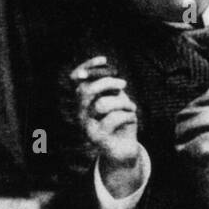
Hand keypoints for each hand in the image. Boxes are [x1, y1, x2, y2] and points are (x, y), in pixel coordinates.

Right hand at [70, 57, 139, 183]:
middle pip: (86, 91)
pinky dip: (128, 115)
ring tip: (131, 107)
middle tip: (124, 84)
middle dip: (107, 83)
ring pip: (102, 104)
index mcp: (83, 102)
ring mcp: (86, 127)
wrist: (124, 148)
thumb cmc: (122, 120)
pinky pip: (113, 119)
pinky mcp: (97, 138)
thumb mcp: (117, 99)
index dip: (87, 67)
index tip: (105, 60)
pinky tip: (132, 118)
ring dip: (122, 102)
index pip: (76, 80)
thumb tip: (111, 73)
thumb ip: (112, 87)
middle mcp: (80, 113)